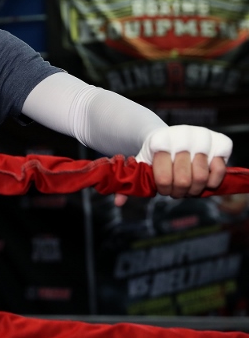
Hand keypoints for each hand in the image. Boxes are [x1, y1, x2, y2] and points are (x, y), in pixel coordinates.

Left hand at [115, 125, 231, 205]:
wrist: (172, 136)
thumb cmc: (155, 154)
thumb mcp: (140, 163)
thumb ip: (129, 182)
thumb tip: (118, 202)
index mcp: (158, 141)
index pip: (162, 179)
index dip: (163, 189)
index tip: (162, 188)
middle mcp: (181, 135)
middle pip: (182, 181)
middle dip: (179, 192)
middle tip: (176, 191)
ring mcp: (202, 137)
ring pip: (201, 177)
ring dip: (195, 189)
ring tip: (188, 187)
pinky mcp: (220, 141)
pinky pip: (220, 170)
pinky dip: (212, 181)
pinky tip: (205, 181)